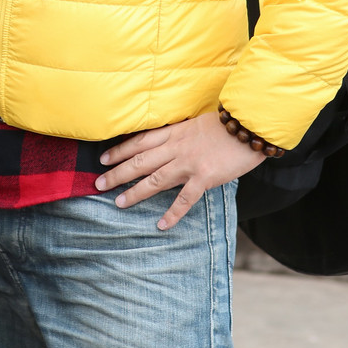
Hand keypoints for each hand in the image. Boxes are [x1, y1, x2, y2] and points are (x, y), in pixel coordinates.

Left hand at [95, 111, 266, 229]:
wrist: (249, 124)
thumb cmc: (227, 123)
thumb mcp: (197, 122)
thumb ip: (181, 133)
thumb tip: (170, 141)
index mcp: (175, 132)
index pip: (140, 141)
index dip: (120, 150)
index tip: (102, 158)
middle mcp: (176, 147)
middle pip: (140, 161)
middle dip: (117, 172)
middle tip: (98, 184)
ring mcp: (189, 163)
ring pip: (155, 180)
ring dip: (135, 192)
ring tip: (118, 203)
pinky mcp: (204, 177)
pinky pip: (184, 199)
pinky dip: (172, 213)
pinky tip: (160, 224)